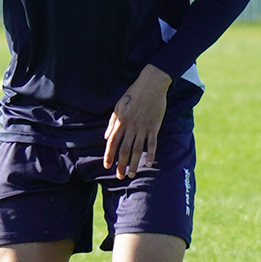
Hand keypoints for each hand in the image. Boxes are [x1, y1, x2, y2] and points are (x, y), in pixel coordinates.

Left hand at [104, 65, 171, 179]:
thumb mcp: (118, 106)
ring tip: (132, 174)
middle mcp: (131, 127)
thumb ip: (112, 123)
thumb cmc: (133, 94)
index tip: (107, 166)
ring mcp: (143, 128)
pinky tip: (149, 163)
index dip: (109, 155)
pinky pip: (152, 143)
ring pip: (137, 149)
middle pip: (124, 150)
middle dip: (121, 164)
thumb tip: (106, 137)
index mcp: (121, 122)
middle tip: (120, 176)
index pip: (112, 143)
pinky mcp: (154, 127)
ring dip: (134, 163)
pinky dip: (151, 154)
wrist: (151, 85)